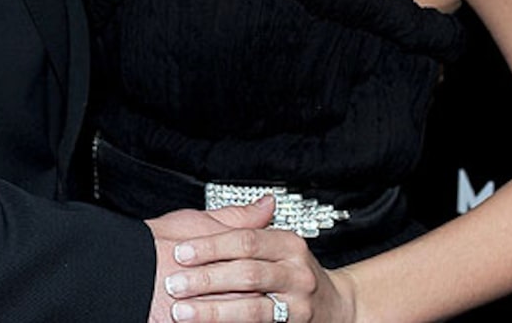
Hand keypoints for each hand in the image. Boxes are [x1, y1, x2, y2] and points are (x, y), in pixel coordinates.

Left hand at [149, 215, 358, 322]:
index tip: (180, 253)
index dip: (210, 246)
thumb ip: (257, 224)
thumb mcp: (279, 241)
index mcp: (289, 245)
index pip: (245, 241)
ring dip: (213, 311)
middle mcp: (297, 274)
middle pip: (247, 274)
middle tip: (175, 284)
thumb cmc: (296, 272)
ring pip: (252, 309)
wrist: (336, 310)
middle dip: (207, 279)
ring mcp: (297, 307)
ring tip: (182, 312)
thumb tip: (264, 200)